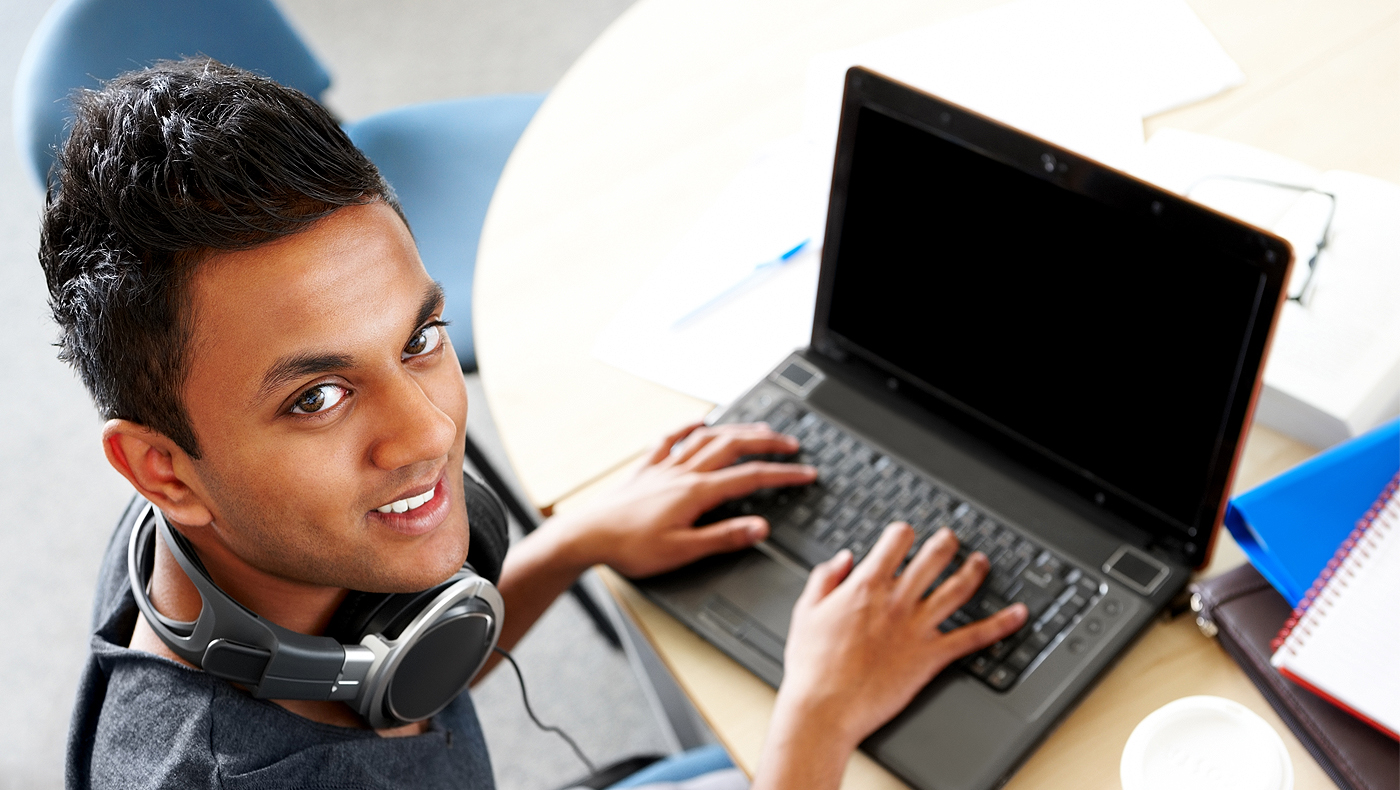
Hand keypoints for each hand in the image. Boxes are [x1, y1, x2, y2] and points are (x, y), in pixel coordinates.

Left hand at [558, 421, 817, 577]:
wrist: (587, 535)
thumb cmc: (630, 547)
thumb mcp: (682, 551)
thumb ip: (724, 537)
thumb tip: (760, 528)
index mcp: (696, 492)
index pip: (750, 478)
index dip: (783, 474)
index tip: (806, 474)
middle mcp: (683, 472)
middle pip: (733, 447)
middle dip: (766, 443)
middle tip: (792, 444)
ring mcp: (664, 467)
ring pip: (707, 439)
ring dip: (737, 431)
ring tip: (759, 431)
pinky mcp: (646, 469)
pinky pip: (670, 440)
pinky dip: (688, 428)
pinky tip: (699, 423)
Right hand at [763, 523, 1026, 779]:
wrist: (824, 707)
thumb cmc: (812, 664)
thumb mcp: (806, 611)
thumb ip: (825, 578)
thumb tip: (843, 558)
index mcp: (865, 586)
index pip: (896, 540)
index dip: (904, 532)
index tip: (905, 534)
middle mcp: (897, 601)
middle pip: (934, 557)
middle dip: (946, 542)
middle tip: (951, 538)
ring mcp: (917, 627)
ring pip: (958, 589)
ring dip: (974, 570)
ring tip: (981, 561)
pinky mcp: (931, 656)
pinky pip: (974, 636)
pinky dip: (1000, 624)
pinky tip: (1017, 615)